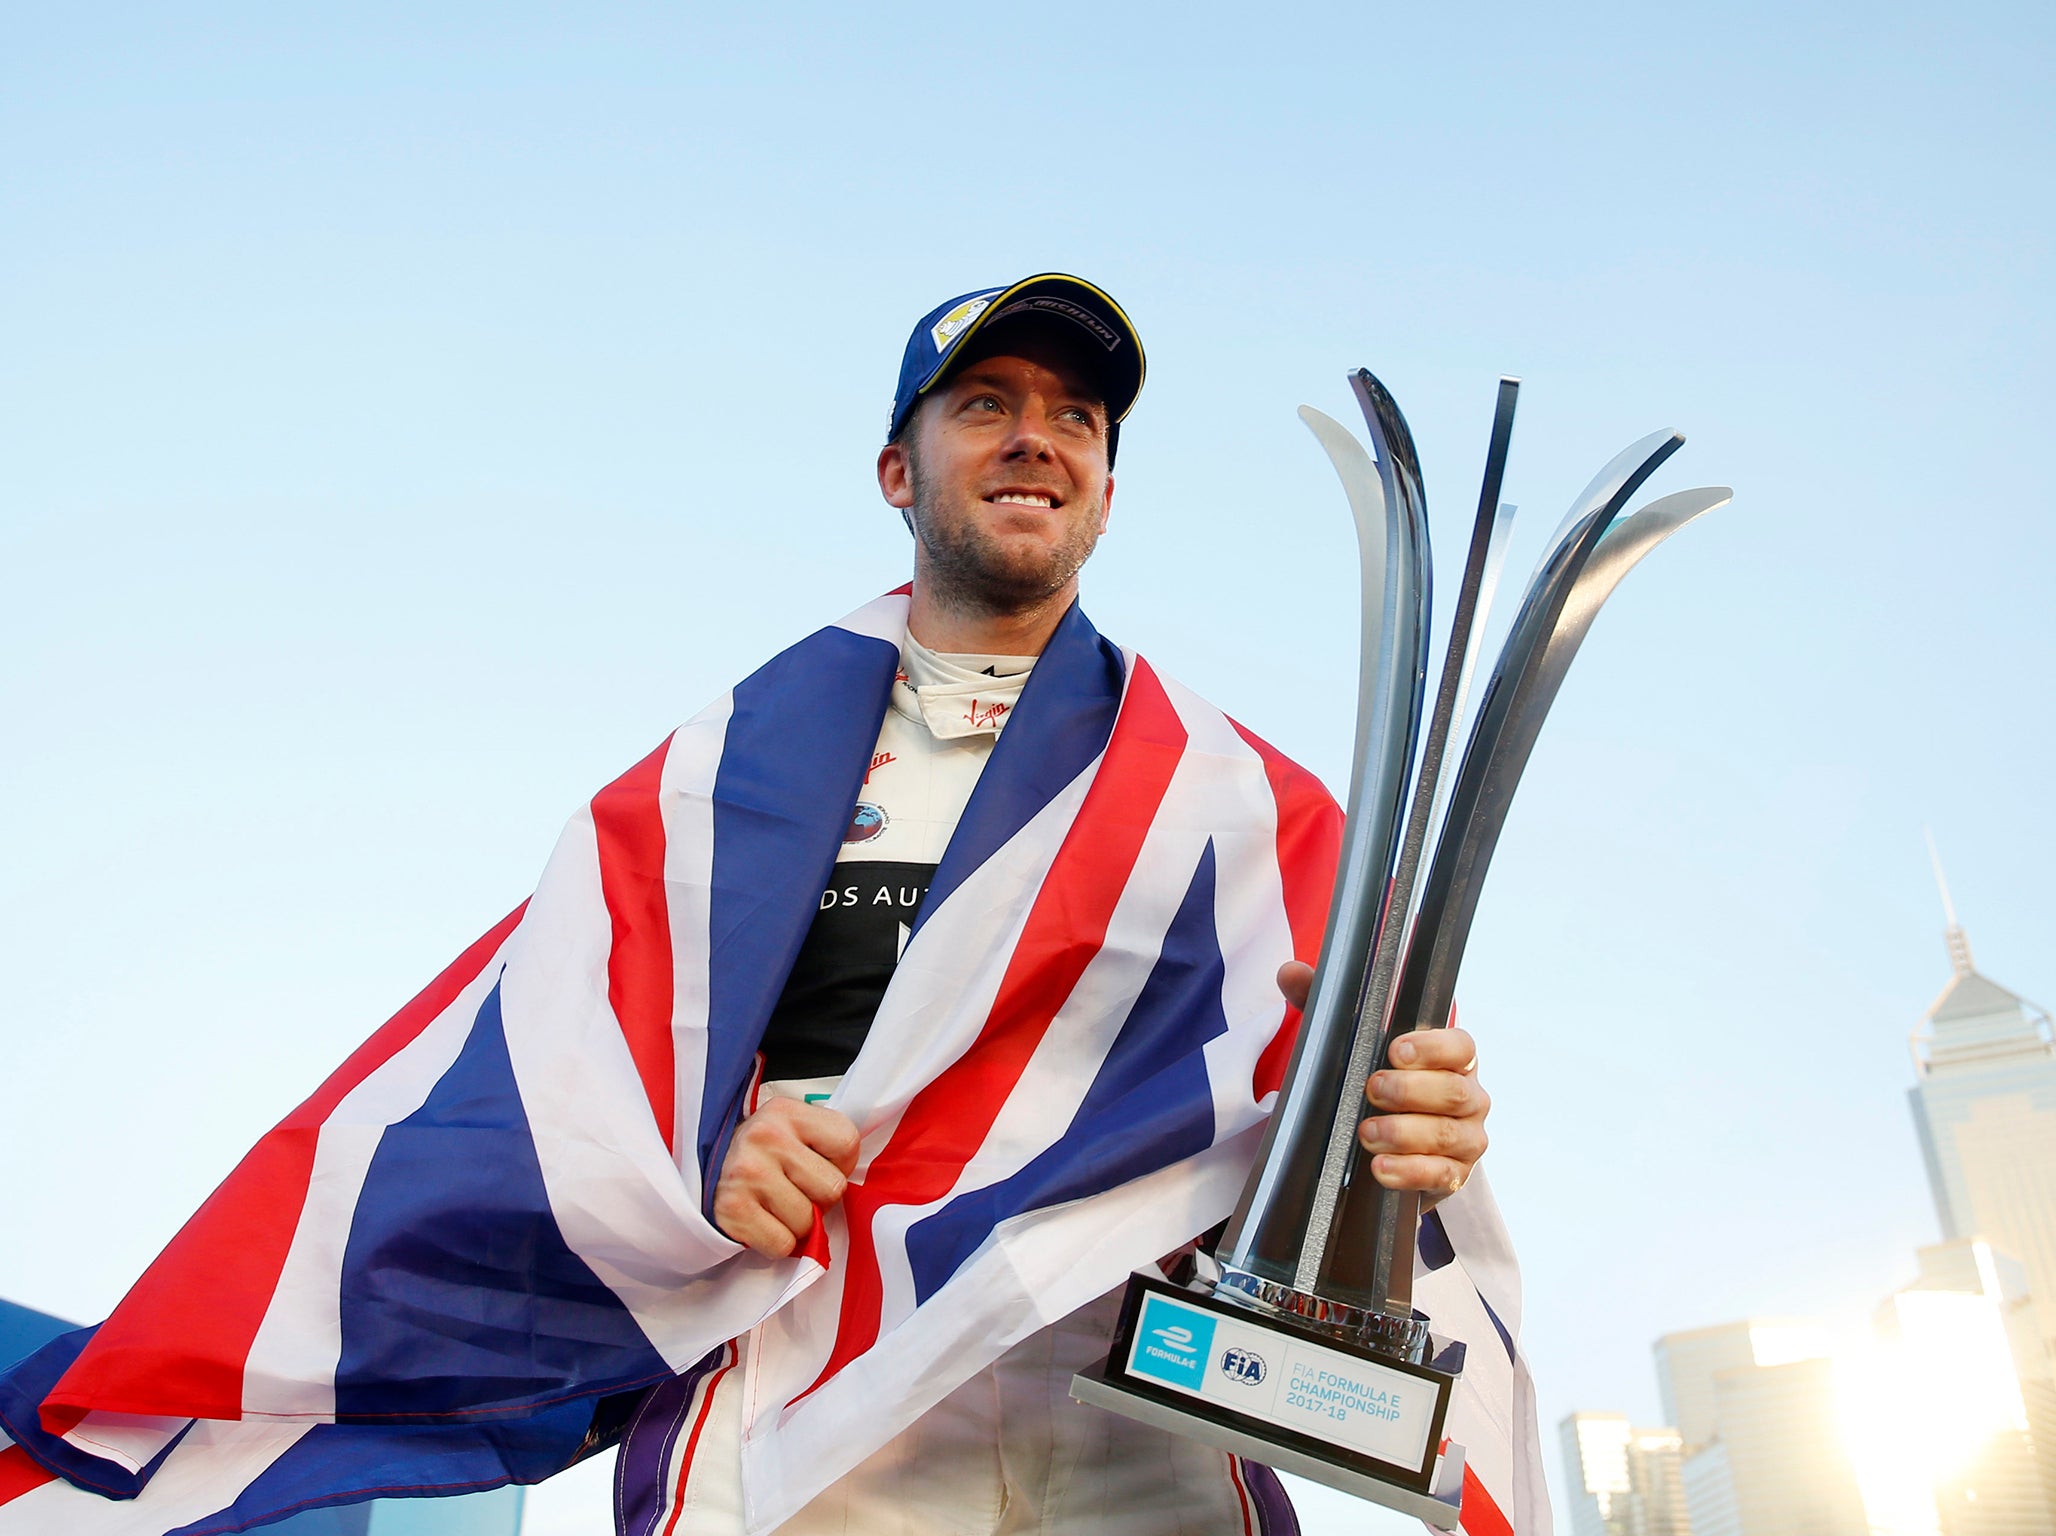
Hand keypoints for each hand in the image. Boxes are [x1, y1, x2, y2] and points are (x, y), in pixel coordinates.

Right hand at [711, 1097, 860, 1257]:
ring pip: (806, 1222)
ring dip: (797, 1224)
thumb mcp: (793, 1130)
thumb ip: (826, 1145)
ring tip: (777, 1205)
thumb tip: (858, 1187)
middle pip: (832, 1188)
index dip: (841, 1164)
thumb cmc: (763, 1154)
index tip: (820, 1165)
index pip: (848, 1142)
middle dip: (819, 1198)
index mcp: (787, 1112)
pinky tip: (763, 1221)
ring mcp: (747, 1173)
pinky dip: (776, 1242)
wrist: (706, 1170)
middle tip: (797, 1190)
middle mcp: (766, 1137)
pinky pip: (782, 1244)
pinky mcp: (732, 1209)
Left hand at [1276, 961, 1489, 1201]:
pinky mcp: (1455, 1175)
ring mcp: (1466, 1138)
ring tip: (1366, 1134)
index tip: (1395, 1050)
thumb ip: (1328, 1006)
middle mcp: (1468, 1096)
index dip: (1432, 1047)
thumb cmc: (1378, 1082)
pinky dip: (1410, 1172)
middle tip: (1372, 1090)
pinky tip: (1380, 1168)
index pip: (1460, 1046)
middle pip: (1454, 1091)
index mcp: (1452, 1058)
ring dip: (1405, 1133)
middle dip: (1411, 1090)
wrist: (1392, 1146)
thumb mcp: (1353, 1044)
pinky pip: (1441, 1174)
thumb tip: (1290, 972)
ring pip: (1448, 1134)